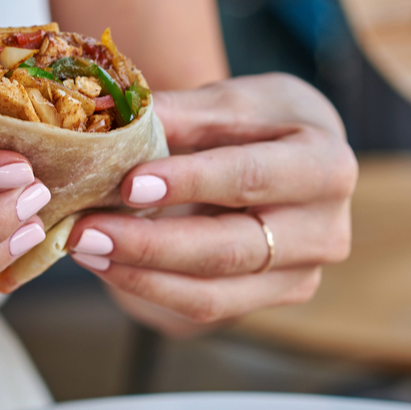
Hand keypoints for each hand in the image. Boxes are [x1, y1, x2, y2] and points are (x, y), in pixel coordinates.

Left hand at [66, 73, 356, 335]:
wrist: (290, 158)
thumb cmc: (259, 124)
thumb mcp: (228, 103)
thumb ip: (177, 115)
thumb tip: (111, 125)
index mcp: (326, 164)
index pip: (253, 178)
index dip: (190, 183)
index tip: (130, 185)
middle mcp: (326, 230)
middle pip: (231, 249)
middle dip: (149, 245)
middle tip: (84, 232)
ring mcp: (300, 275)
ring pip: (213, 293)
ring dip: (139, 275)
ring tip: (84, 248)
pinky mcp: (269, 300)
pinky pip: (204, 306)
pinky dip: (148, 287)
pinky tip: (108, 265)